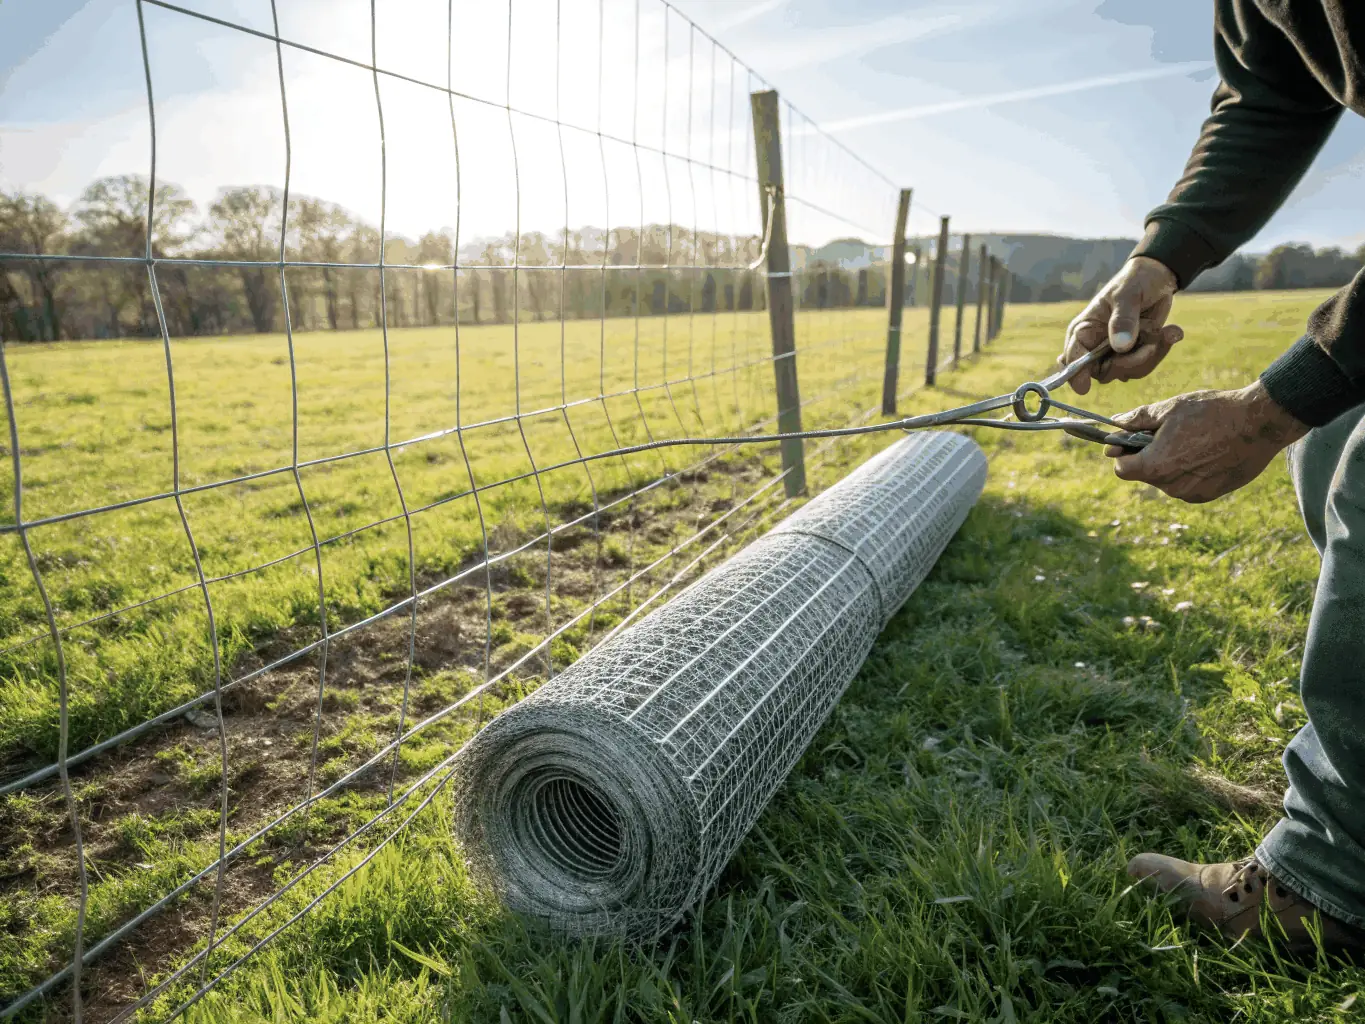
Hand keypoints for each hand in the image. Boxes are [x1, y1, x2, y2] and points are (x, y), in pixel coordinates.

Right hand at [1059, 256, 1183, 394]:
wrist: (1158, 279)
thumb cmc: (1135, 281)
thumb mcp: (1128, 294)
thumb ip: (1123, 320)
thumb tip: (1120, 347)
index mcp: (1084, 329)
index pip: (1073, 356)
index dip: (1076, 374)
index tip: (1084, 388)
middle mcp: (1095, 345)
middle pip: (1102, 372)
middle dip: (1128, 363)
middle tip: (1150, 346)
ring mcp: (1114, 352)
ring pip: (1126, 372)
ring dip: (1149, 355)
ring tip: (1164, 331)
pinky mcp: (1134, 355)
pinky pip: (1144, 366)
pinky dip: (1161, 351)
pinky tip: (1169, 332)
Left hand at [1105, 382, 1308, 502]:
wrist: (1259, 424)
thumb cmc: (1212, 412)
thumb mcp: (1169, 409)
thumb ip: (1137, 420)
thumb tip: (1115, 424)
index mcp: (1155, 466)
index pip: (1121, 470)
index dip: (1122, 453)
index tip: (1130, 440)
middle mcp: (1171, 487)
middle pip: (1144, 474)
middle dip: (1147, 455)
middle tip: (1166, 432)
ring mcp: (1192, 493)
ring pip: (1166, 480)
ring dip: (1168, 463)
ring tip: (1190, 439)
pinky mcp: (1210, 495)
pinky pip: (1186, 485)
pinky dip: (1188, 471)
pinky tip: (1204, 451)